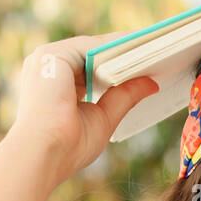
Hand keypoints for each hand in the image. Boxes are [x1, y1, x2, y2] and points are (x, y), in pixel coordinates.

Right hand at [7, 32, 158, 185]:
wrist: (43, 155)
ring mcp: (47, 58)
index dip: (118, 64)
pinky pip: (91, 46)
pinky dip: (115, 47)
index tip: (146, 61)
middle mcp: (47, 66)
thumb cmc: (67, 146)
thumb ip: (125, 97)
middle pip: (92, 53)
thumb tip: (152, 83)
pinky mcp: (53, 55)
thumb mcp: (104, 117)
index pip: (90, 66)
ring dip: (123, 46)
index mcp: (54, 82)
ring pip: (93, 47)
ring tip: (153, 46)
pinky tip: (137, 49)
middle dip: (123, 52)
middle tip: (156, 49)